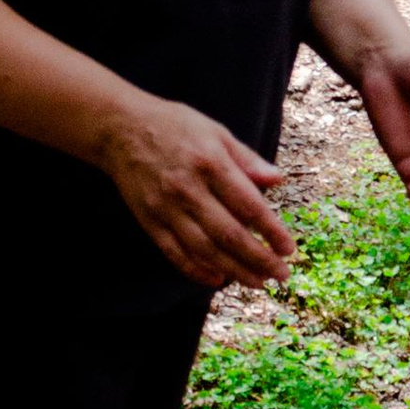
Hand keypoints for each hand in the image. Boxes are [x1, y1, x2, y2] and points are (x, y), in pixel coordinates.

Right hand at [101, 94, 297, 291]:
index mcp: (210, 163)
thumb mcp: (216, 131)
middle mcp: (188, 189)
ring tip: (257, 281)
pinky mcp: (149, 221)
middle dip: (258, 259)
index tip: (289, 249)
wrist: (121, 130)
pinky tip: (217, 279)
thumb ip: (247, 160)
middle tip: (280, 274)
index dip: (271, 231)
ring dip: (234, 270)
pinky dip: (196, 270)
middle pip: (229, 234)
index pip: (248, 206)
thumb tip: (278, 180)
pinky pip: (175, 253)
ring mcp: (166, 208)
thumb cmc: (175, 127)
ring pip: (204, 249)